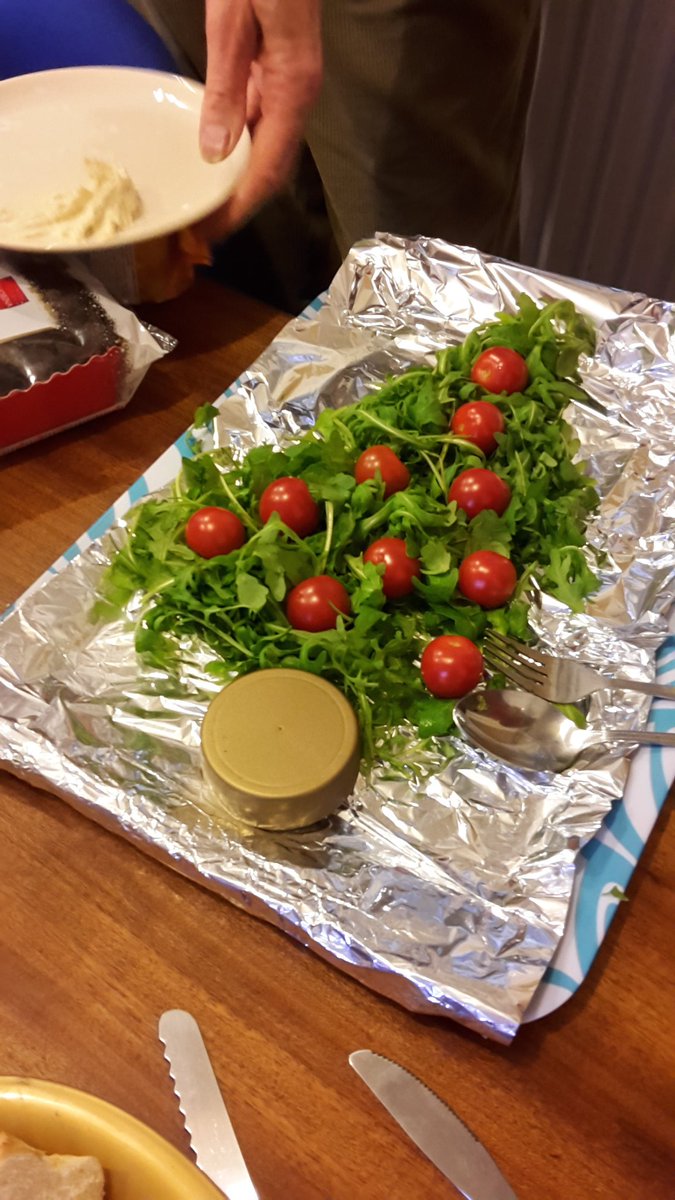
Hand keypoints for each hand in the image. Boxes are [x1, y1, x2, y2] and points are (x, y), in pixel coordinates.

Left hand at [198, 0, 321, 239]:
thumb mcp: (233, 21)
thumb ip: (225, 87)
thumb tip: (214, 154)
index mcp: (291, 89)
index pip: (266, 171)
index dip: (238, 209)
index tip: (208, 235)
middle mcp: (298, 95)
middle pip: (271, 169)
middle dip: (238, 205)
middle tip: (200, 232)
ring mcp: (292, 83)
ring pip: (266, 149)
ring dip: (237, 182)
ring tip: (204, 205)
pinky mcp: (281, 69)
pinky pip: (261, 122)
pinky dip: (238, 148)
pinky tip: (214, 158)